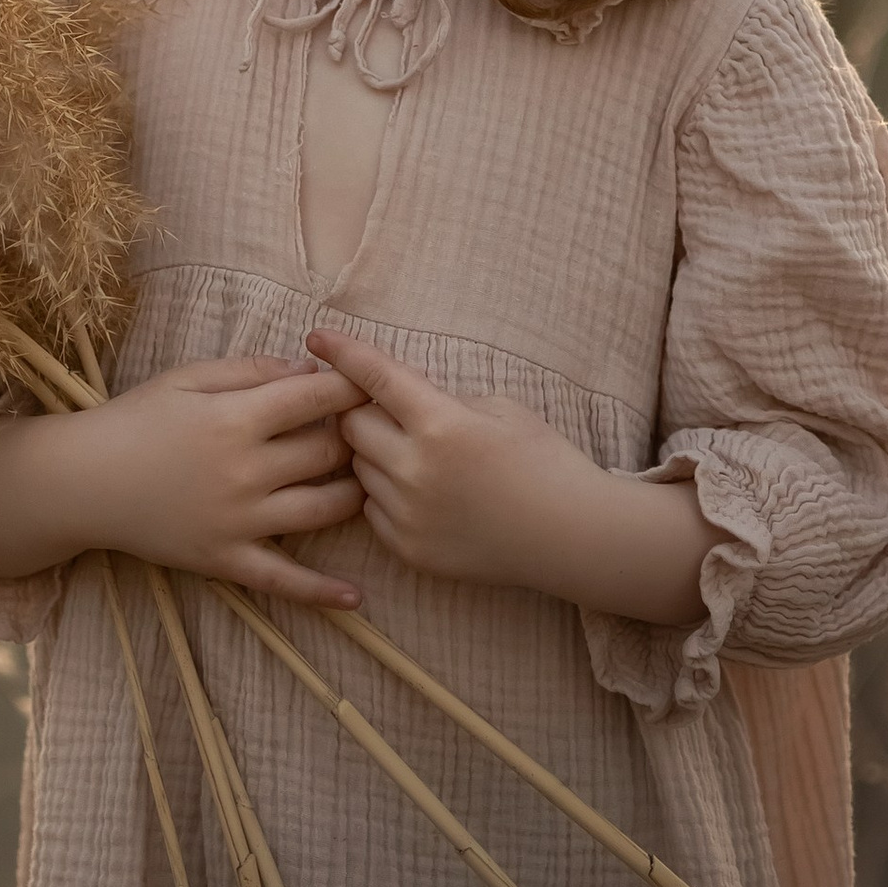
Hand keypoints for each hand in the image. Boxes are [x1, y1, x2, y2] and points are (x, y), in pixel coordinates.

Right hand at [0, 357, 366, 608]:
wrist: (86, 481)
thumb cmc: (137, 419)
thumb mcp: (189, 377)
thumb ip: (251, 370)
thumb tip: (309, 370)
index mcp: (235, 418)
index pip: (316, 400)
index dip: (351, 389)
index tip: (369, 385)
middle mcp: (245, 471)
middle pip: (329, 454)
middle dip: (356, 439)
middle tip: (368, 432)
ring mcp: (239, 521)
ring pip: (323, 512)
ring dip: (354, 496)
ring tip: (364, 483)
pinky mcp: (226, 560)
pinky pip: (283, 581)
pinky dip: (323, 592)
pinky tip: (356, 597)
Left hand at [311, 326, 712, 623]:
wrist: (570, 536)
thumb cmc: (543, 461)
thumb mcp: (497, 408)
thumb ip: (438, 398)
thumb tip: (393, 394)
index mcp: (440, 424)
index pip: (373, 377)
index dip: (342, 352)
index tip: (317, 337)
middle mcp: (414, 471)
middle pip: (351, 424)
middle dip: (359, 408)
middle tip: (383, 406)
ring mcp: (408, 515)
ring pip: (358, 468)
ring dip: (373, 453)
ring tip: (411, 452)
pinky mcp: (408, 550)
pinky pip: (372, 509)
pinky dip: (384, 494)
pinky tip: (420, 491)